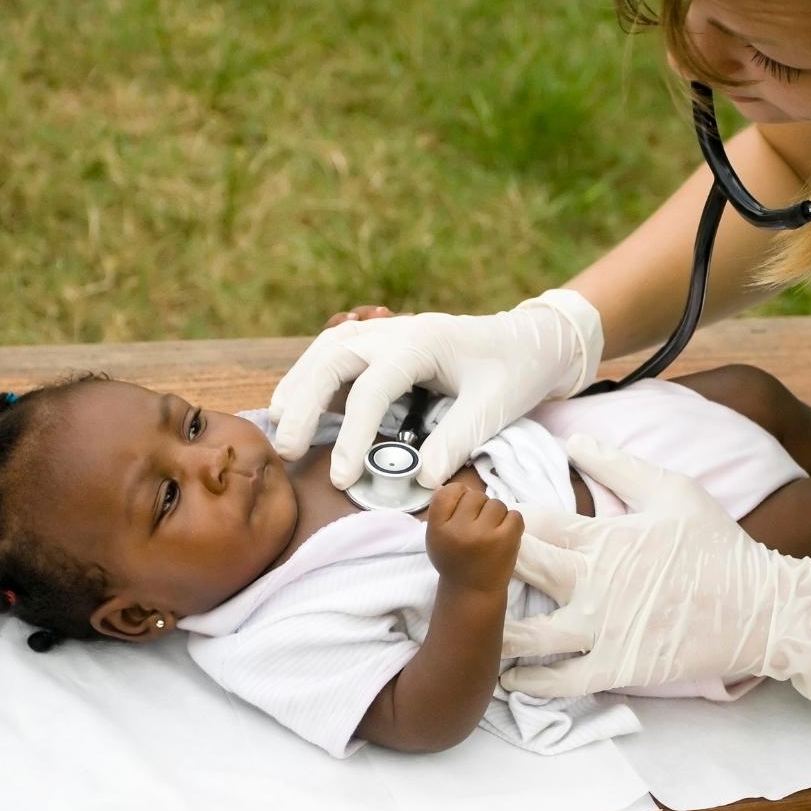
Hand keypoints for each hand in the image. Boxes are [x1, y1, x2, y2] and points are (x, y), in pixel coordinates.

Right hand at [269, 289, 604, 490]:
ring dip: (299, 384)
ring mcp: (388, 331)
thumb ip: (455, 440)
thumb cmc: (516, 371)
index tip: (341, 479)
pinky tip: (297, 400)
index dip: (351, 435)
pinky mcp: (386, 340)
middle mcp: (397, 331)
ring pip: (327, 349)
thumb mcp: (493, 409)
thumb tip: (419, 479)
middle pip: (333, 360)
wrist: (531, 340)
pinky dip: (312, 373)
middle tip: (287, 451)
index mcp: (422, 343)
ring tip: (278, 426)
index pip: (371, 389)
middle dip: (303, 404)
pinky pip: (337, 349)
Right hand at [424, 484, 523, 595]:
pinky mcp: (506, 540)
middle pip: (475, 495)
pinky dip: (511, 523)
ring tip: (490, 532)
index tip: (463, 508)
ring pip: (496, 504)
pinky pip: (514, 514)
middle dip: (479, 507)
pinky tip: (503, 535)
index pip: (448, 492)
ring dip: (496, 515)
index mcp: (439, 529)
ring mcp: (484, 535)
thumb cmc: (454, 561)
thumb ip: (441, 512)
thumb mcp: (436, 537)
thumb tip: (448, 485)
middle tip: (477, 526)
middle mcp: (460, 530)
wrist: (473, 591)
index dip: (459, 494)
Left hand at [500, 435, 810, 701]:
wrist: (761, 608)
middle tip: (468, 568)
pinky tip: (511, 677)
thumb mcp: (671, 490)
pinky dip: (531, 680)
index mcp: (603, 537)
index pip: (533, 523)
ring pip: (527, 634)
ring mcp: (603, 630)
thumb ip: (618, 465)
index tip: (489, 521)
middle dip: (487, 565)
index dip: (505, 520)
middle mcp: (593, 583)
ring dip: (496, 630)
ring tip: (475, 627)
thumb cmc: (717, 544)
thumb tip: (574, 440)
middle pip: (518, 570)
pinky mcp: (617, 668)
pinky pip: (562, 680)